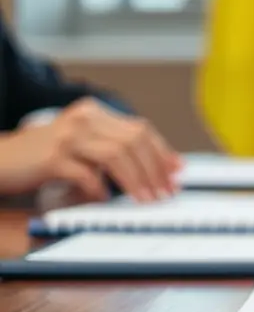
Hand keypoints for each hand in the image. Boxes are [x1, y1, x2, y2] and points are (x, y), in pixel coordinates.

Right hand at [0, 98, 180, 202]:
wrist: (1, 158)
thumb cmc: (45, 156)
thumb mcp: (83, 144)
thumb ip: (114, 149)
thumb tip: (158, 167)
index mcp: (95, 112)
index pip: (139, 129)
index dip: (162, 151)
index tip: (177, 172)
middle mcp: (83, 119)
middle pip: (133, 141)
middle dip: (155, 169)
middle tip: (165, 191)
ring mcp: (67, 137)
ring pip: (116, 155)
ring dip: (136, 180)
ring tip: (145, 199)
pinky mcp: (52, 158)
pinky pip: (87, 174)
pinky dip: (100, 188)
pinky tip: (103, 198)